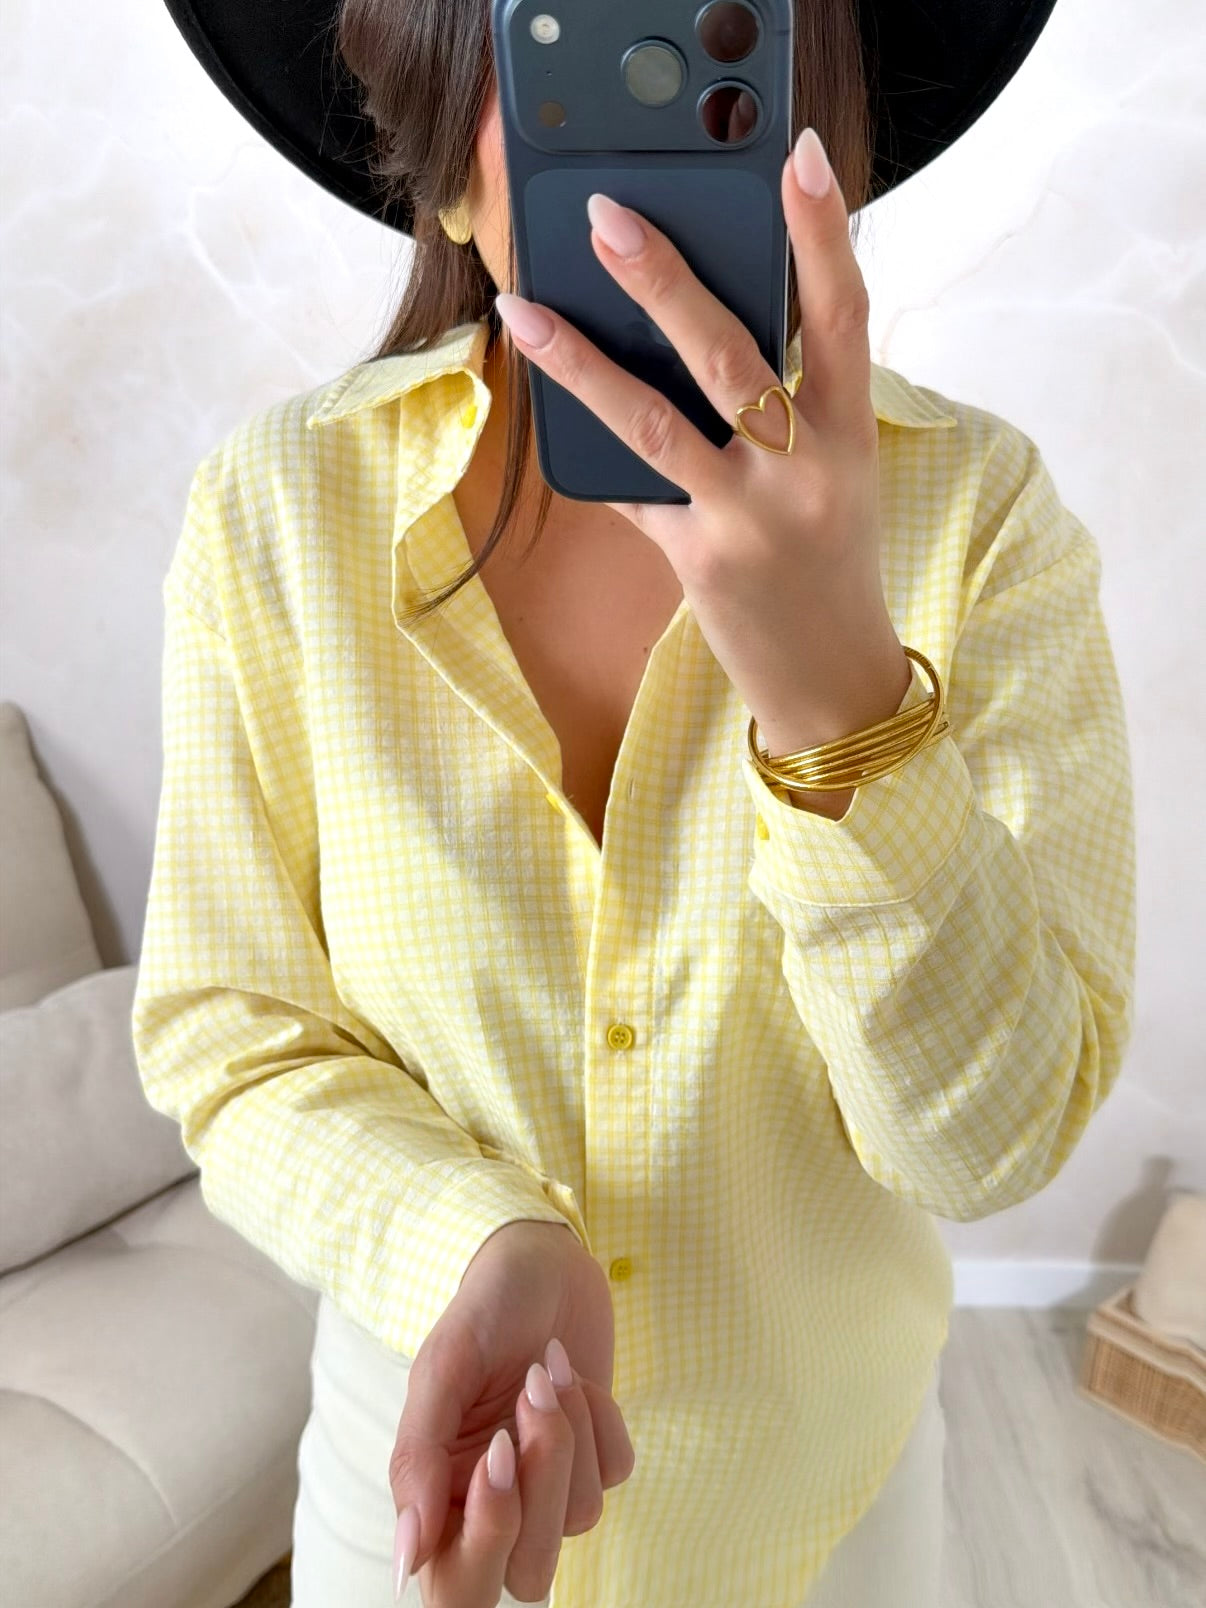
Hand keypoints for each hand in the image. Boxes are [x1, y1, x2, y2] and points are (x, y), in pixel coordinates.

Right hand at [389, 1220, 635, 1605]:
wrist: (541, 1258)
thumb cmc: (481, 1309)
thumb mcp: (442, 1371)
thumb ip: (418, 1462)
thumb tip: (404, 1559)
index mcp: (441, 1492)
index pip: (455, 1587)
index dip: (485, 1539)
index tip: (497, 1452)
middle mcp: (493, 1501)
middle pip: (528, 1570)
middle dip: (542, 1485)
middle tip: (529, 1399)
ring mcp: (549, 1482)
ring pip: (579, 1519)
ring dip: (569, 1433)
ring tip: (544, 1367)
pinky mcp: (595, 1456)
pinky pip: (614, 1473)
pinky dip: (600, 1418)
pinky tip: (572, 1373)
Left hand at [493, 126, 911, 764]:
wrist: (832, 681)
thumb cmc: (831, 562)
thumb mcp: (837, 475)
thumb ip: (792, 406)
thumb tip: (694, 330)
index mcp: (852, 434)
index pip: (845, 315)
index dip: (823, 232)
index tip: (798, 155)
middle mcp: (805, 472)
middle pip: (730, 354)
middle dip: (664, 279)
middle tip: (608, 215)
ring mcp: (748, 519)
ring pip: (655, 422)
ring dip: (582, 362)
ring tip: (526, 307)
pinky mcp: (698, 561)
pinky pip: (630, 490)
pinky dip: (591, 450)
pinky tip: (545, 403)